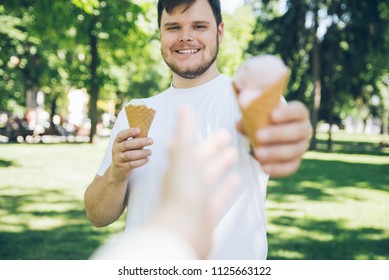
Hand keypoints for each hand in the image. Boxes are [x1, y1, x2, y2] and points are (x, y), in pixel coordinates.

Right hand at [111, 128, 152, 180]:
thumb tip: (148, 135)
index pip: (121, 135)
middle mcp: (116, 150)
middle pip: (127, 145)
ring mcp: (118, 159)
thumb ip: (136, 140)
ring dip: (142, 153)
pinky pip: (132, 164)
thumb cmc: (127, 154)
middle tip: (151, 141)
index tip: (139, 130)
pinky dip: (141, 161)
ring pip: (129, 155)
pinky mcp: (122, 168)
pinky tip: (147, 159)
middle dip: (140, 142)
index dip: (129, 132)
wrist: (118, 171)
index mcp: (117, 142)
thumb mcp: (128, 146)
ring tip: (150, 151)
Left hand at [150, 107, 238, 258]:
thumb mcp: (184, 156)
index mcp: (178, 166)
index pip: (187, 145)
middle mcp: (185, 181)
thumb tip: (184, 106)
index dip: (198, 134)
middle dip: (213, 147)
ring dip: (220, 165)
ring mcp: (196, 198)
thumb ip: (185, 131)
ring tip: (234, 154)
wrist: (181, 232)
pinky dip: (226, 187)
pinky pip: (218, 196)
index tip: (214, 125)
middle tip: (228, 135)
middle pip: (200, 159)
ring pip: (209, 177)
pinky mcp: (206, 213)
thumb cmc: (182, 191)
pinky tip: (237, 178)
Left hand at [237, 101, 310, 176]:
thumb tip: (244, 100)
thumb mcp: (254, 98)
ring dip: (275, 153)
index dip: (287, 114)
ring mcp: (300, 147)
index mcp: (297, 112)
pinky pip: (290, 167)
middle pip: (297, 132)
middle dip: (278, 134)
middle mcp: (303, 129)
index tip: (271, 116)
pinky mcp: (293, 161)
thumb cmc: (258, 108)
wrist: (257, 126)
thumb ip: (250, 95)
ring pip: (294, 151)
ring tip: (257, 153)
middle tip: (258, 136)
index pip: (298, 111)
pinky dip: (278, 169)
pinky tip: (263, 167)